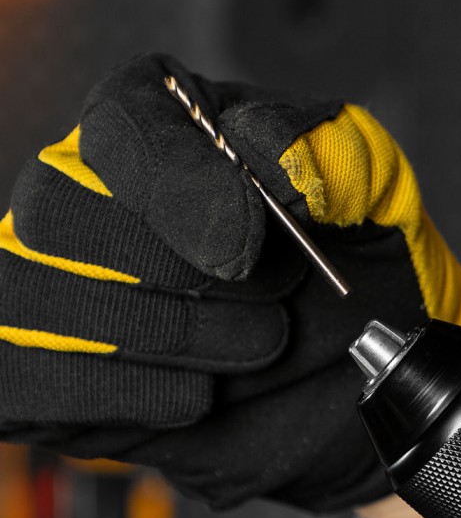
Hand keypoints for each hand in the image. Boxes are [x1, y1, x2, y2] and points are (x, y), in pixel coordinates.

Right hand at [0, 53, 460, 511]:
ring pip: (32, 299)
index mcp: (168, 129)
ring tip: (256, 350)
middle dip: (172, 274)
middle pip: (58, 212)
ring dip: (159, 337)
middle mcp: (94, 196)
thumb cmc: (357, 263)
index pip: (122, 121)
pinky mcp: (51, 370)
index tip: (245, 247)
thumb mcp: (370, 191)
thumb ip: (321, 154)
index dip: (177, 183)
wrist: (350, 363)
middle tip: (273, 305)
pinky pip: (23, 381)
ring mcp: (58, 284)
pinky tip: (195, 396)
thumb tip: (258, 155)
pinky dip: (112, 395)